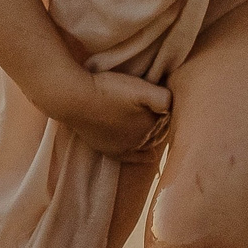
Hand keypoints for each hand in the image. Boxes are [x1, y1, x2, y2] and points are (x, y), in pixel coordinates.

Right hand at [49, 68, 173, 157]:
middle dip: (161, 123)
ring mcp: (123, 146)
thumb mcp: (140, 89)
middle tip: (158, 111)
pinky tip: (149, 157)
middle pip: (158, 131)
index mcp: (150, 124)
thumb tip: (173, 107)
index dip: (165, 108)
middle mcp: (140, 140)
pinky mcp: (107, 148)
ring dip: (151, 136)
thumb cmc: (107, 91)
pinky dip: (142, 157)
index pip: (167, 118)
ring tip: (155, 128)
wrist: (74, 98)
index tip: (160, 100)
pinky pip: (132, 158)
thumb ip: (163, 99)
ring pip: (146, 143)